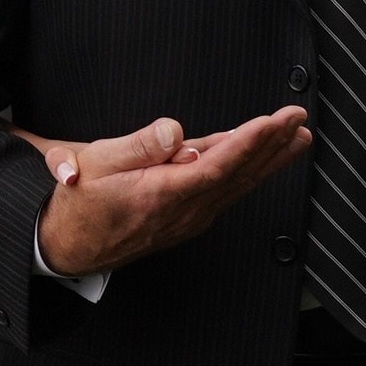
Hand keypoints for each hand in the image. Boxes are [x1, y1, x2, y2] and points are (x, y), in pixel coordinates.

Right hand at [30, 110, 309, 276]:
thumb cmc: (79, 200)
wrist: (68, 246)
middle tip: (298, 118)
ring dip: (270, 159)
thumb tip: (174, 132)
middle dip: (272, 145)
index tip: (275, 121)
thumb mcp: (95, 164)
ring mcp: (189, 218)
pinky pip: (226, 192)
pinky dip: (250, 172)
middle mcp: (183, 212)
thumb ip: (138, 146)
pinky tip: (263, 159)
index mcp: (161, 194)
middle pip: (238, 176)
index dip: (250, 143)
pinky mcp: (188, 218)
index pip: (217, 166)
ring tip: (296, 136)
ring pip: (237, 185)